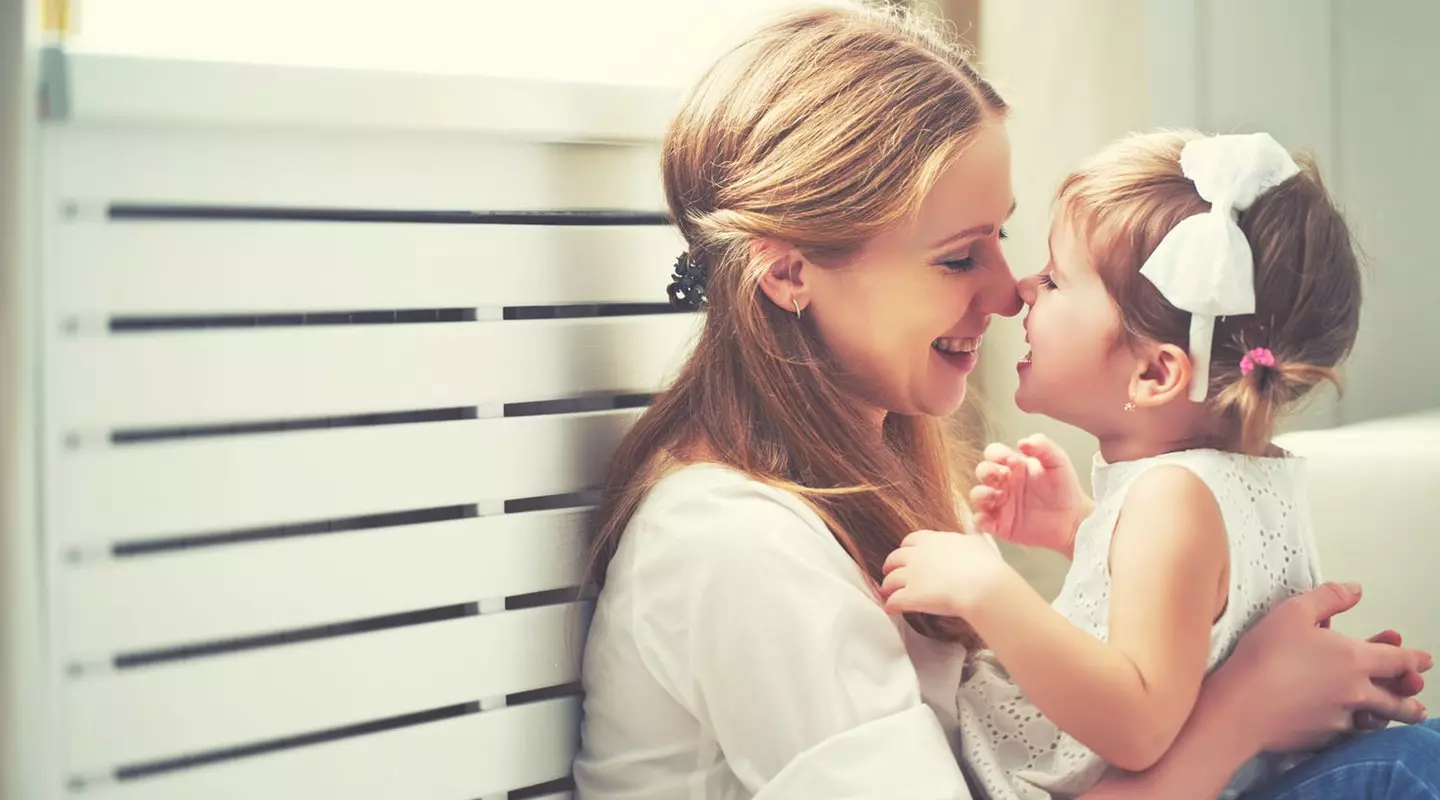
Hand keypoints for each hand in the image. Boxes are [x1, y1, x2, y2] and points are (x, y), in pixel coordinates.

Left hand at [880, 530, 1014, 617]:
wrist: (983, 585)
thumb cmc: (985, 565)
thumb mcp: (977, 543)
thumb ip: (969, 537)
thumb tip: (973, 531)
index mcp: (933, 540)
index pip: (911, 540)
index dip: (906, 549)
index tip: (906, 554)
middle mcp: (918, 555)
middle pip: (895, 558)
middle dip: (890, 566)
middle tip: (889, 572)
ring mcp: (912, 575)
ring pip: (890, 580)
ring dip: (887, 586)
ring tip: (886, 592)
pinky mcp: (911, 596)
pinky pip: (894, 601)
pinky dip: (890, 605)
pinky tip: (890, 609)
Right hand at [969, 435, 1089, 552]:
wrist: (1074, 520)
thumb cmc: (1065, 489)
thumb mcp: (1058, 462)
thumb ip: (1043, 447)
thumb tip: (1023, 441)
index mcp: (1014, 465)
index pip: (993, 453)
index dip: (997, 454)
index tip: (1011, 460)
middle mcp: (1004, 482)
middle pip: (981, 471)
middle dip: (987, 472)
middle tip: (1004, 476)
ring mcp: (1000, 503)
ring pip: (976, 495)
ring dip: (981, 494)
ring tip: (998, 498)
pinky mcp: (999, 524)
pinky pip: (979, 522)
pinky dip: (979, 521)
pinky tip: (992, 520)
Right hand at [1209, 582, 1431, 753]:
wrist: (1243, 707)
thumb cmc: (1266, 655)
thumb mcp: (1293, 612)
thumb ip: (1328, 597)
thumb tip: (1356, 589)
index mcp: (1355, 659)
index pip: (1397, 660)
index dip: (1414, 658)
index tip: (1425, 660)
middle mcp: (1357, 692)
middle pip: (1396, 698)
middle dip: (1411, 697)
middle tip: (1419, 698)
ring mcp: (1342, 718)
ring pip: (1378, 720)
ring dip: (1395, 716)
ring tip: (1406, 716)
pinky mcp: (1323, 737)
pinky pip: (1350, 733)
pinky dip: (1358, 728)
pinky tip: (1356, 727)